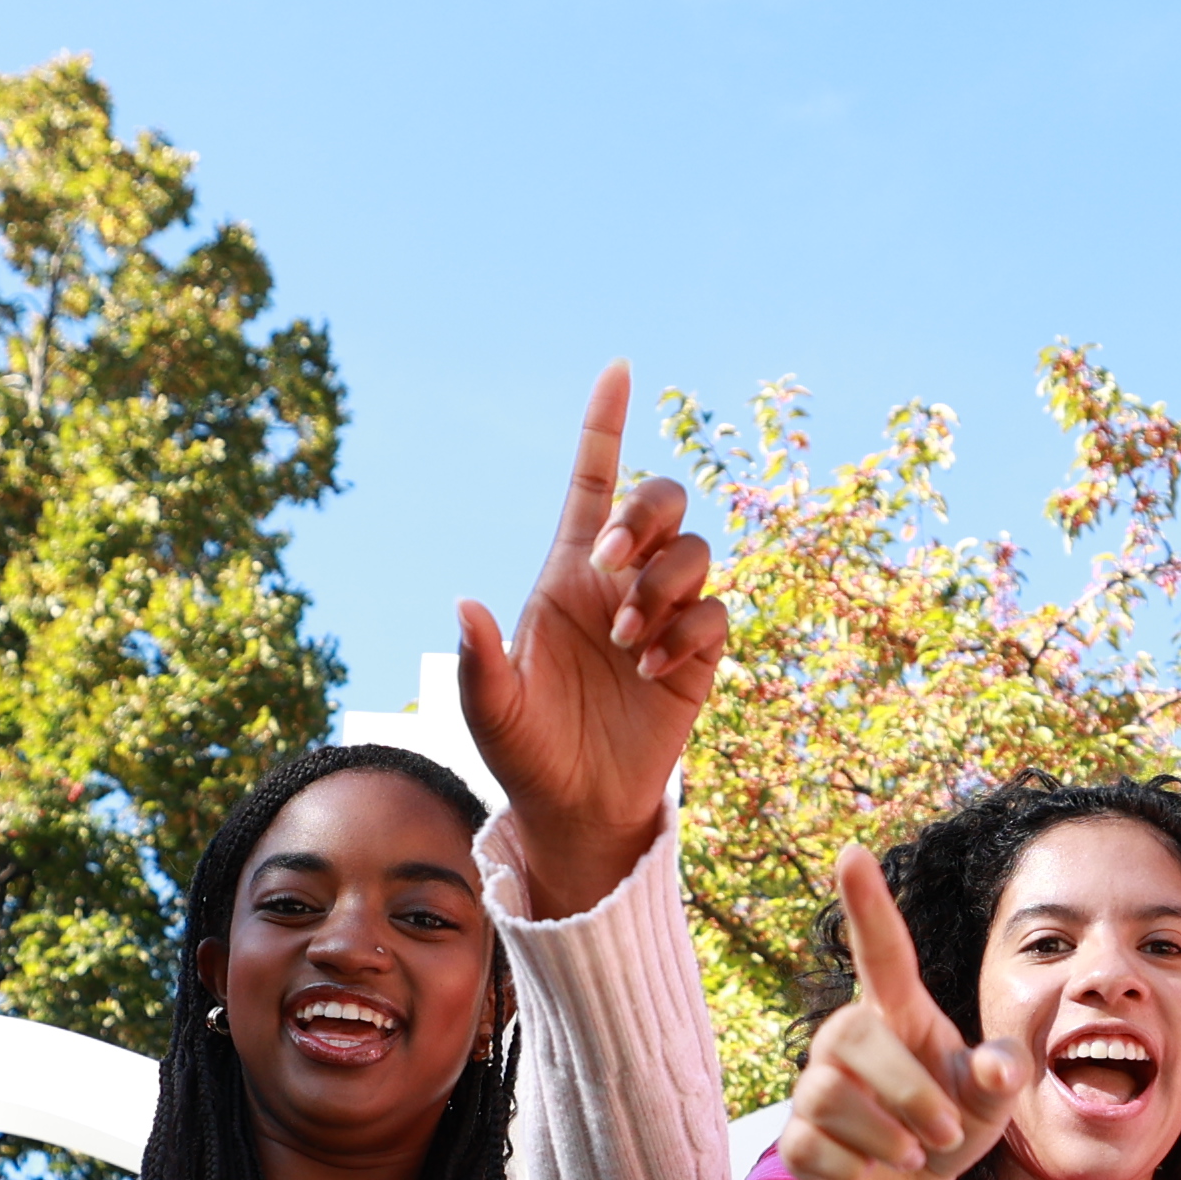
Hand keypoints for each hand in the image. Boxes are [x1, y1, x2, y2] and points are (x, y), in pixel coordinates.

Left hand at [455, 362, 727, 913]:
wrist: (577, 808)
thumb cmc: (526, 753)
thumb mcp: (491, 711)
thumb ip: (479, 662)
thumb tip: (465, 605)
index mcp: (566, 574)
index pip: (593, 482)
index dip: (605, 426)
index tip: (618, 371)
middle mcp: (621, 582)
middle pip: (661, 499)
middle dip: (645, 515)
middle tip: (612, 564)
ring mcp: (665, 614)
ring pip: (695, 551)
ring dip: (664, 585)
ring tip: (628, 640)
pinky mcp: (700, 655)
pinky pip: (715, 613)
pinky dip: (687, 632)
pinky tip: (651, 669)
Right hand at [772, 847, 1018, 1179]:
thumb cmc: (951, 1122)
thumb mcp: (990, 1100)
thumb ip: (1002, 1077)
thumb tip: (999, 1069)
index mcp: (895, 1013)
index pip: (880, 950)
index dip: (867, 904)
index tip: (852, 854)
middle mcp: (845, 1039)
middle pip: (853, 1038)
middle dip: (909, 1092)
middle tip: (948, 1132)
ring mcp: (813, 1086)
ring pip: (831, 1097)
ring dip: (890, 1137)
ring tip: (914, 1152)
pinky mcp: (793, 1139)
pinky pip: (816, 1148)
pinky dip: (859, 1171)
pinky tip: (872, 1171)